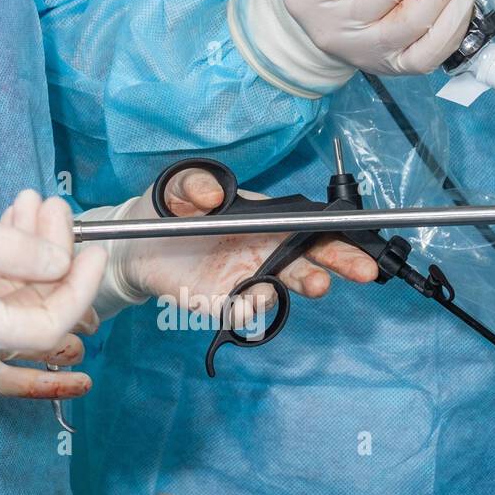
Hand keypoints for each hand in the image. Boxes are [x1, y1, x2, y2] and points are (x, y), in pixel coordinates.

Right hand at [0, 194, 105, 355]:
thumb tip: (60, 260)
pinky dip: (1, 248)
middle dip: (53, 256)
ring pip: (7, 287)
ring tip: (36, 201)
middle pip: (28, 304)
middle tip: (57, 208)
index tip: (92, 247)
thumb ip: (11, 249)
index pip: (45, 325)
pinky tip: (11, 212)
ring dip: (28, 245)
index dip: (77, 289)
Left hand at [90, 168, 378, 319]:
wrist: (132, 245)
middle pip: (312, 260)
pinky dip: (251, 306)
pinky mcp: (221, 302)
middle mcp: (263, 251)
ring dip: (301, 285)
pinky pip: (243, 310)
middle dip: (341, 264)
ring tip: (315, 283)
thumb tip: (213, 196)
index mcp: (263, 220)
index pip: (309, 226)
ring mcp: (245, 279)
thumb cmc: (164, 210)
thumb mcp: (176, 187)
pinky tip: (253, 296)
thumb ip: (194, 184)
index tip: (359, 238)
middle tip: (362, 271)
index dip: (337, 233)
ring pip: (283, 287)